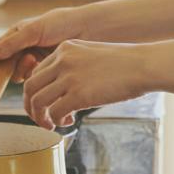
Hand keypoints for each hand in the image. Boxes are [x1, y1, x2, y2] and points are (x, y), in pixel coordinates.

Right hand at [0, 7, 87, 81]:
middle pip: (5, 64)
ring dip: (23, 69)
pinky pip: (32, 78)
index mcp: (18, 34)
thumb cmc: (62, 23)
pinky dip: (34, 75)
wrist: (89, 30)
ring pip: (17, 73)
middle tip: (26, 60)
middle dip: (11, 65)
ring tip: (34, 60)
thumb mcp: (35, 30)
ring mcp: (34, 59)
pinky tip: (42, 66)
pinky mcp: (45, 69)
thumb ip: (12, 43)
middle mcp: (24, 47)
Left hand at [23, 38, 148, 128]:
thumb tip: (65, 90)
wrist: (143, 65)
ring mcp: (69, 76)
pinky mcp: (78, 94)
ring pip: (37, 101)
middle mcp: (62, 60)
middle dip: (31, 107)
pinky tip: (68, 123)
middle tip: (41, 118)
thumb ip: (75, 67)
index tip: (45, 103)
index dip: (37, 91)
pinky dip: (56, 122)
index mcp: (65, 48)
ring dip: (41, 118)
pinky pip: (54, 112)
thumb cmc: (125, 63)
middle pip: (30, 87)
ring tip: (51, 125)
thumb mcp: (92, 55)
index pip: (37, 72)